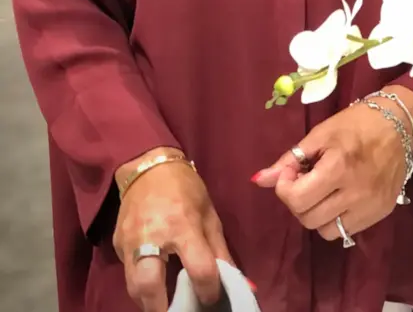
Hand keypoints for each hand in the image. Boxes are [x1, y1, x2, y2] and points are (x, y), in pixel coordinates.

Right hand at [113, 150, 232, 311]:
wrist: (149, 167)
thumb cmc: (185, 188)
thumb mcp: (209, 214)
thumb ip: (221, 251)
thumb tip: (242, 284)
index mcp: (182, 225)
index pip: (199, 268)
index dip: (209, 290)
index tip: (212, 297)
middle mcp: (152, 236)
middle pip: (149, 286)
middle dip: (162, 308)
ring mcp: (129, 241)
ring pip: (133, 286)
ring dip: (149, 301)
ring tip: (165, 304)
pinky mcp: (117, 244)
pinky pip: (128, 272)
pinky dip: (140, 283)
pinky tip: (154, 283)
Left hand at [253, 88, 412, 243]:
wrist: (401, 124)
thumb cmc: (357, 123)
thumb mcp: (321, 133)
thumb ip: (290, 159)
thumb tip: (258, 180)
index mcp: (338, 167)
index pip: (296, 199)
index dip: (285, 186)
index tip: (292, 170)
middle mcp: (355, 193)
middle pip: (308, 219)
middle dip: (298, 201)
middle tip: (305, 180)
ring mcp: (370, 207)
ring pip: (326, 231)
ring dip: (316, 214)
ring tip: (322, 191)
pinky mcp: (381, 213)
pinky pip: (347, 230)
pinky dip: (336, 218)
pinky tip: (340, 198)